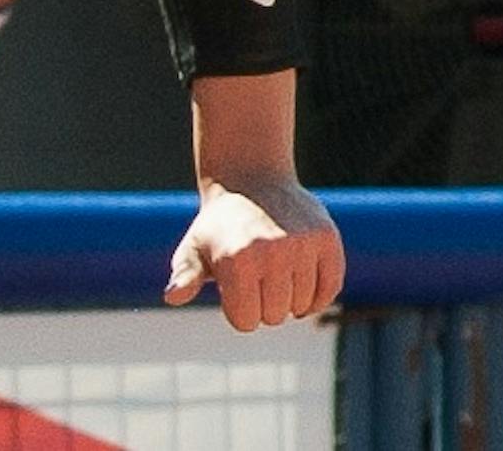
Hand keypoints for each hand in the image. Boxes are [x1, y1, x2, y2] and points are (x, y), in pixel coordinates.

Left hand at [163, 175, 345, 331]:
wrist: (250, 181)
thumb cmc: (218, 226)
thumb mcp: (194, 249)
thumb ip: (185, 277)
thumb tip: (171, 296)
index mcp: (235, 260)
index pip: (245, 322)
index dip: (239, 310)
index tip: (233, 287)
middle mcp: (271, 252)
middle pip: (275, 316)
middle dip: (263, 304)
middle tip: (255, 275)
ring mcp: (302, 245)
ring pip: (303, 306)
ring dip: (290, 297)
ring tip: (275, 269)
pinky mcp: (326, 239)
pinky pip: (330, 288)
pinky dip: (318, 294)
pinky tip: (301, 280)